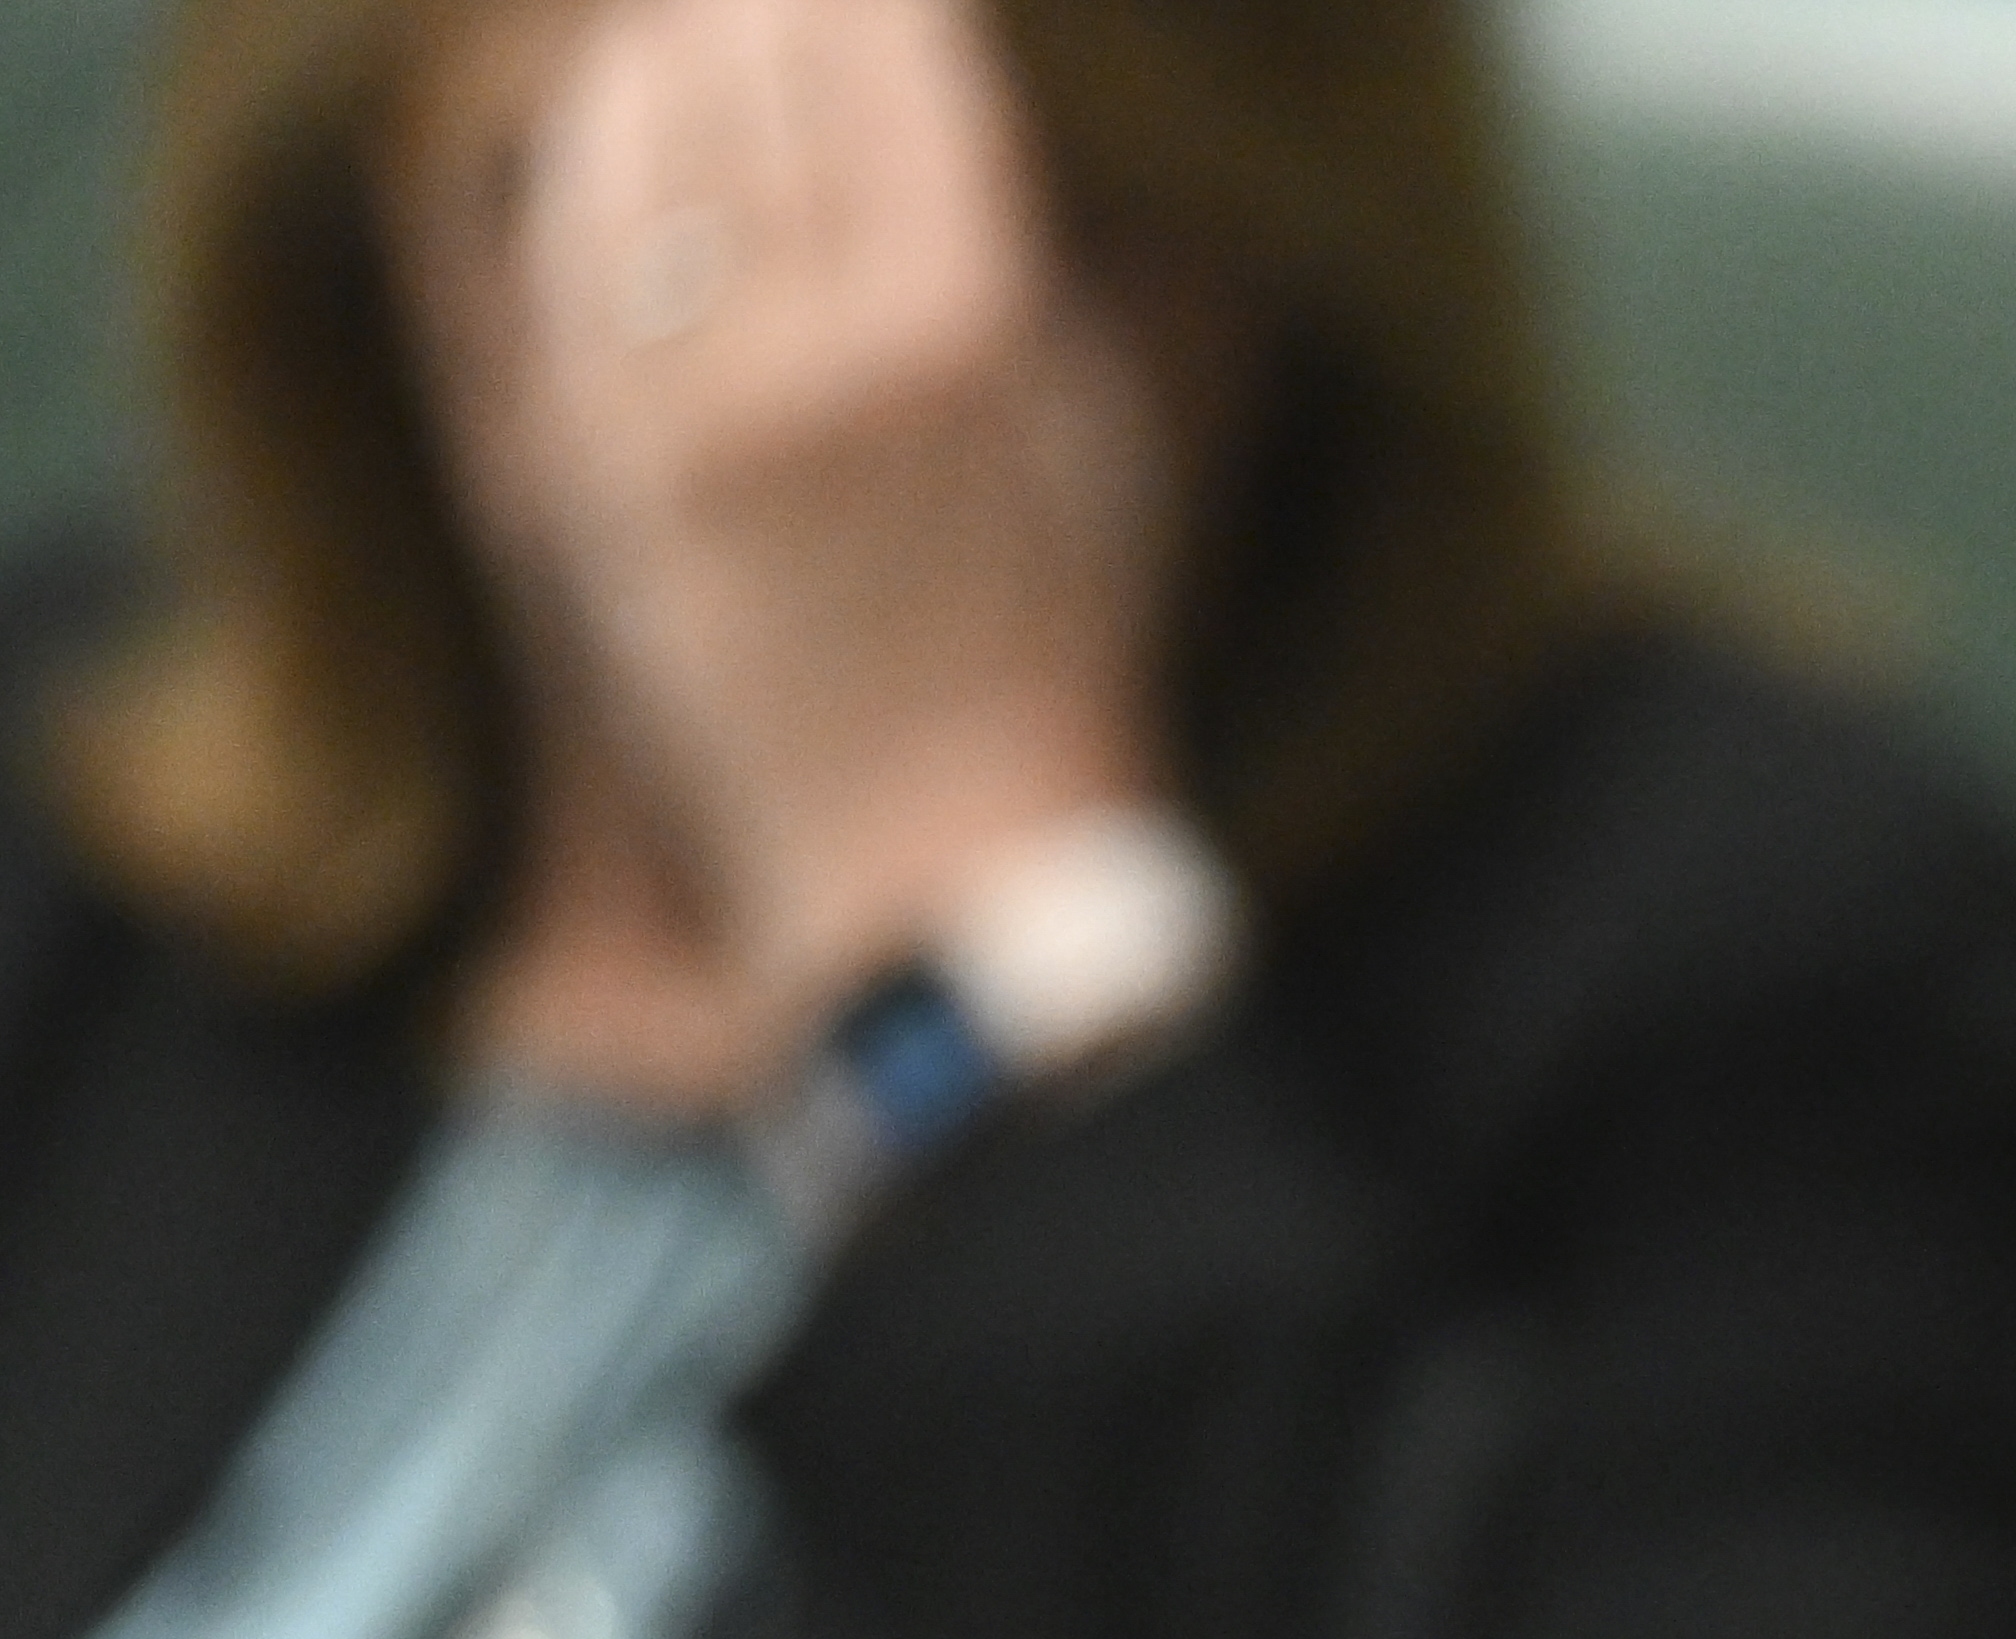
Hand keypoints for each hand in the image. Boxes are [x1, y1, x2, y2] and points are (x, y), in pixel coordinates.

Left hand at [476, 0, 1176, 1015]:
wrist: (937, 852)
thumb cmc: (1061, 636)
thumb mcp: (1125, 437)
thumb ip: (1110, 261)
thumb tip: (1084, 116)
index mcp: (974, 331)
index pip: (900, 62)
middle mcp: (822, 356)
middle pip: (753, 77)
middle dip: (758, 2)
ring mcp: (690, 413)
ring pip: (638, 149)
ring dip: (650, 56)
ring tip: (682, 25)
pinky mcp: (597, 472)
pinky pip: (565, 263)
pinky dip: (580, 172)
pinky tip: (603, 134)